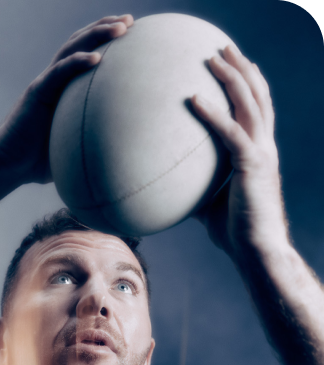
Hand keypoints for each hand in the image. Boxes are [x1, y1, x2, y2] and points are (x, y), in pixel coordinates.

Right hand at [0, 14, 133, 185]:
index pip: (84, 54)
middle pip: (80, 43)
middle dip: (105, 27)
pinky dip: (78, 62)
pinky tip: (97, 58)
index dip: (104, 40)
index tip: (130, 34)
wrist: (7, 166)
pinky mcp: (37, 94)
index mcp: (61, 90)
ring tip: (121, 27)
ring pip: (71, 49)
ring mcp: (44, 84)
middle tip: (131, 20)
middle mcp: (53, 81)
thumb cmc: (36, 163)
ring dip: (97, 35)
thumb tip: (114, 157)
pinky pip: (60, 73)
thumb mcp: (70, 148)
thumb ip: (87, 143)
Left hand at [191, 45, 289, 257]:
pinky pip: (230, 132)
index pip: (256, 109)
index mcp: (258, 152)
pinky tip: (194, 99)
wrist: (256, 250)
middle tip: (221, 48)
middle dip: (240, 68)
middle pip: (257, 95)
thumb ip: (195, 189)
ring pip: (250, 103)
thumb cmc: (234, 232)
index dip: (246, 84)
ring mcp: (262, 153)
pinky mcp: (252, 165)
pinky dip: (213, 113)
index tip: (230, 65)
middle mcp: (264, 146)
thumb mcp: (209, 206)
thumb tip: (167, 187)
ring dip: (231, 77)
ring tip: (213, 57)